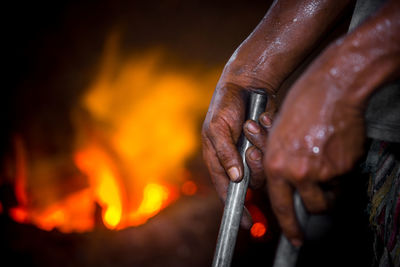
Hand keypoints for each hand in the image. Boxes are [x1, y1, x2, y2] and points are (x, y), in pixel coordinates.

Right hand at [201, 82, 274, 228]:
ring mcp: (252, 153)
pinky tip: (263, 119)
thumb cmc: (225, 104)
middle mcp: (236, 161)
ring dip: (261, 146)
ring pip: (265, 167)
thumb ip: (224, 152)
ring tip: (254, 125)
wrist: (246, 84)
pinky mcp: (267, 144)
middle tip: (252, 148)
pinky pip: (274, 151)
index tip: (248, 224)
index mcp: (219, 160)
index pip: (227, 191)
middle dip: (255, 166)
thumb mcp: (217, 127)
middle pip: (252, 181)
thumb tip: (236, 178)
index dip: (237, 209)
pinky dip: (268, 135)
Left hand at [251, 46, 366, 245]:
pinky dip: (341, 169)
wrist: (331, 89)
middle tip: (322, 197)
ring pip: (330, 193)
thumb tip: (284, 182)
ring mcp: (322, 169)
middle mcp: (297, 171)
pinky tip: (335, 149)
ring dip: (331, 187)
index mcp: (276, 165)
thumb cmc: (302, 107)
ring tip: (328, 163)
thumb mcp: (278, 135)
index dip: (289, 226)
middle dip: (318, 206)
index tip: (295, 237)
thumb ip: (279, 162)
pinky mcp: (344, 164)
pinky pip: (343, 177)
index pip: (280, 205)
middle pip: (312, 207)